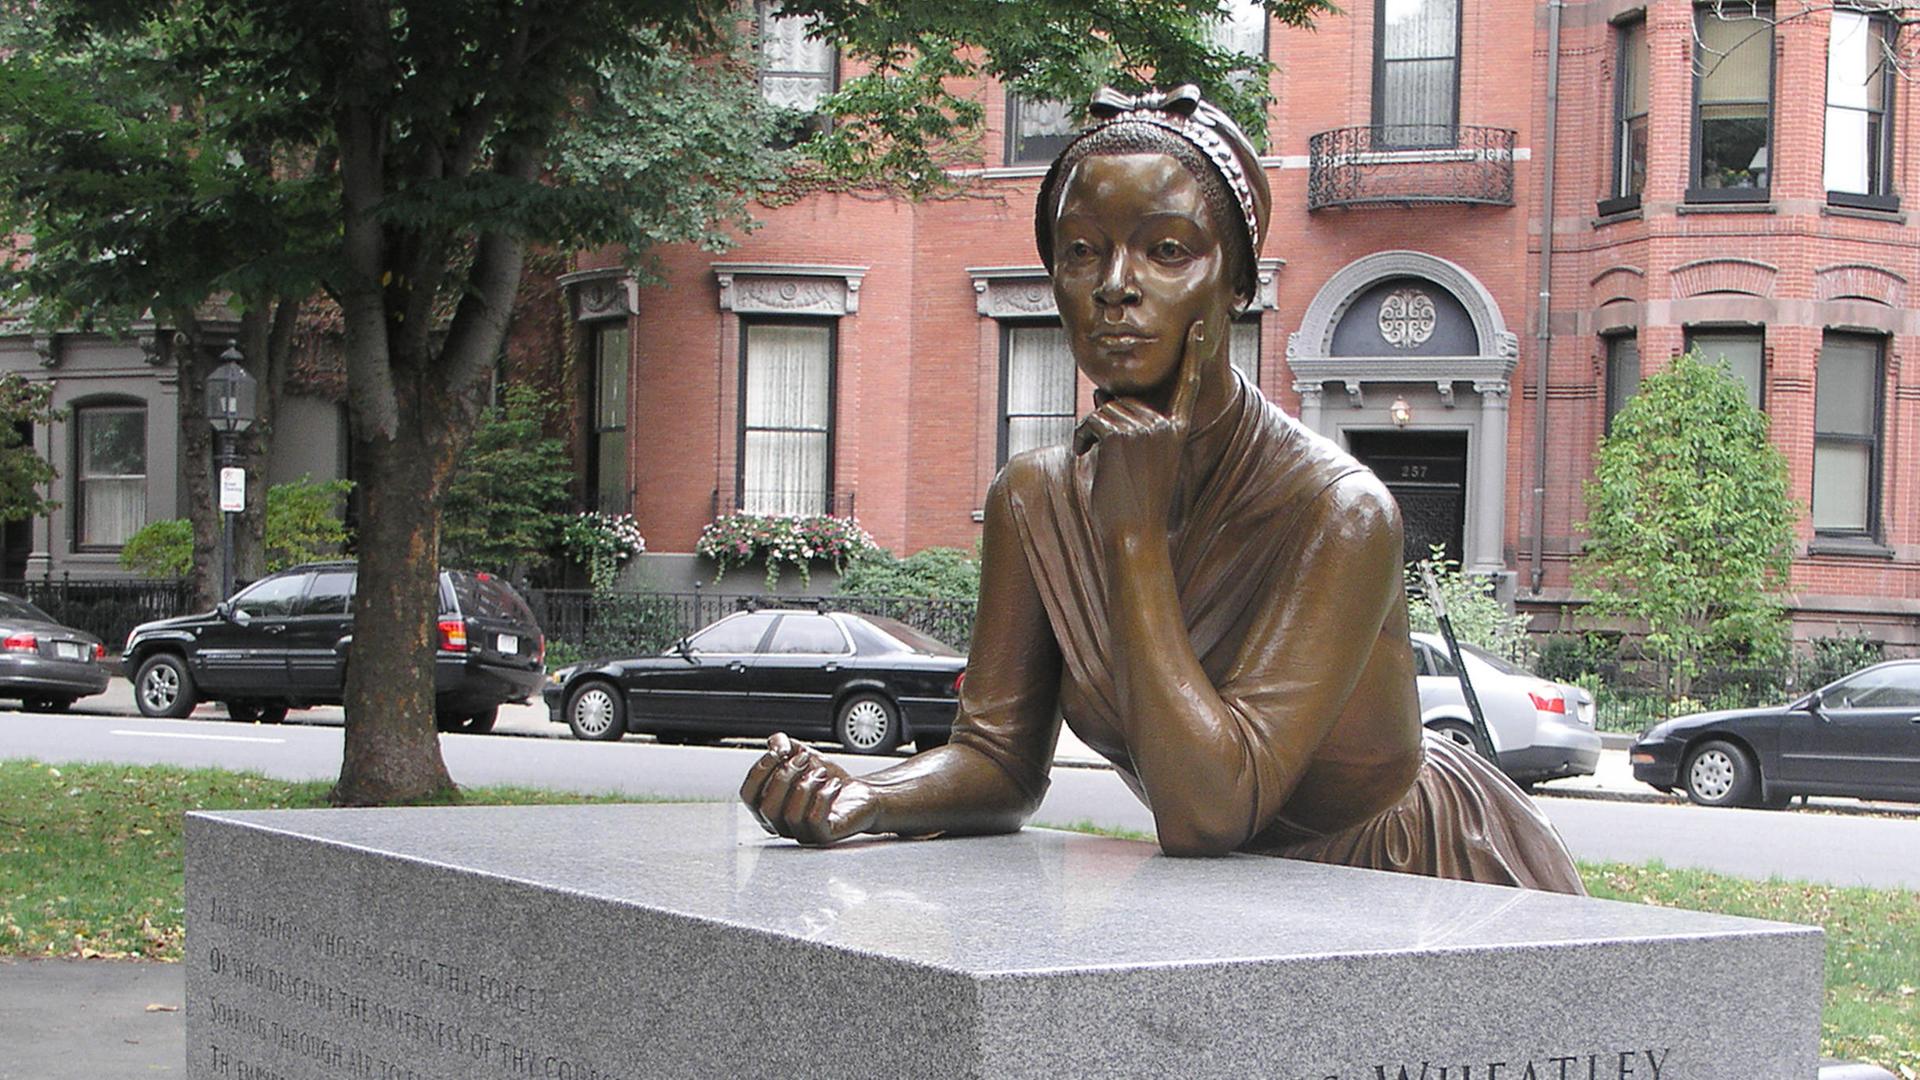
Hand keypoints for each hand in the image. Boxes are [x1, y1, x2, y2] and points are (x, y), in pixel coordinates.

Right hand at [739, 732, 879, 844]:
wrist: (862, 795)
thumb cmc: (829, 780)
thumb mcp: (802, 755)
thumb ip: (783, 745)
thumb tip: (775, 743)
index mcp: (769, 808)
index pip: (748, 796)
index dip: (759, 771)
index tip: (778, 751)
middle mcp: (781, 825)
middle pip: (766, 807)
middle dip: (784, 776)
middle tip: (804, 758)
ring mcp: (802, 833)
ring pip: (790, 815)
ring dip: (806, 784)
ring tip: (821, 772)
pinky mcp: (824, 836)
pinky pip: (814, 820)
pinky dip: (824, 796)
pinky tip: (834, 785)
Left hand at [1073, 320, 1211, 538]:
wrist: (1135, 532)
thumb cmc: (1136, 500)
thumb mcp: (1139, 456)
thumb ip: (1130, 423)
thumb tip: (1100, 392)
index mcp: (1178, 428)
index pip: (1186, 385)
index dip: (1190, 354)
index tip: (1198, 326)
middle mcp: (1165, 424)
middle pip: (1124, 400)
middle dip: (1106, 422)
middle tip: (1106, 454)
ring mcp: (1145, 428)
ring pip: (1104, 409)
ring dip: (1092, 432)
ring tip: (1098, 460)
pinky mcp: (1121, 434)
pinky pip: (1090, 420)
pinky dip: (1080, 437)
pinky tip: (1084, 456)